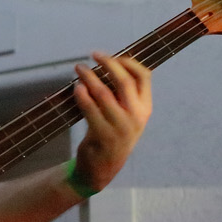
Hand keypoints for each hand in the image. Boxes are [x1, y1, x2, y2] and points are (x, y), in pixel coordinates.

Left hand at [70, 52, 152, 191]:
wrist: (103, 167)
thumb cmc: (112, 134)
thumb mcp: (127, 116)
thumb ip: (123, 95)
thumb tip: (110, 64)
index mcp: (145, 108)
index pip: (144, 77)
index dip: (128, 62)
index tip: (112, 55)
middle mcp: (136, 116)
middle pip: (124, 81)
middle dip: (107, 63)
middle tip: (92, 54)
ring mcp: (120, 127)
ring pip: (104, 93)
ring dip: (89, 77)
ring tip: (78, 68)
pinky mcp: (102, 134)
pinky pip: (90, 109)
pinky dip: (82, 95)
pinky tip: (76, 87)